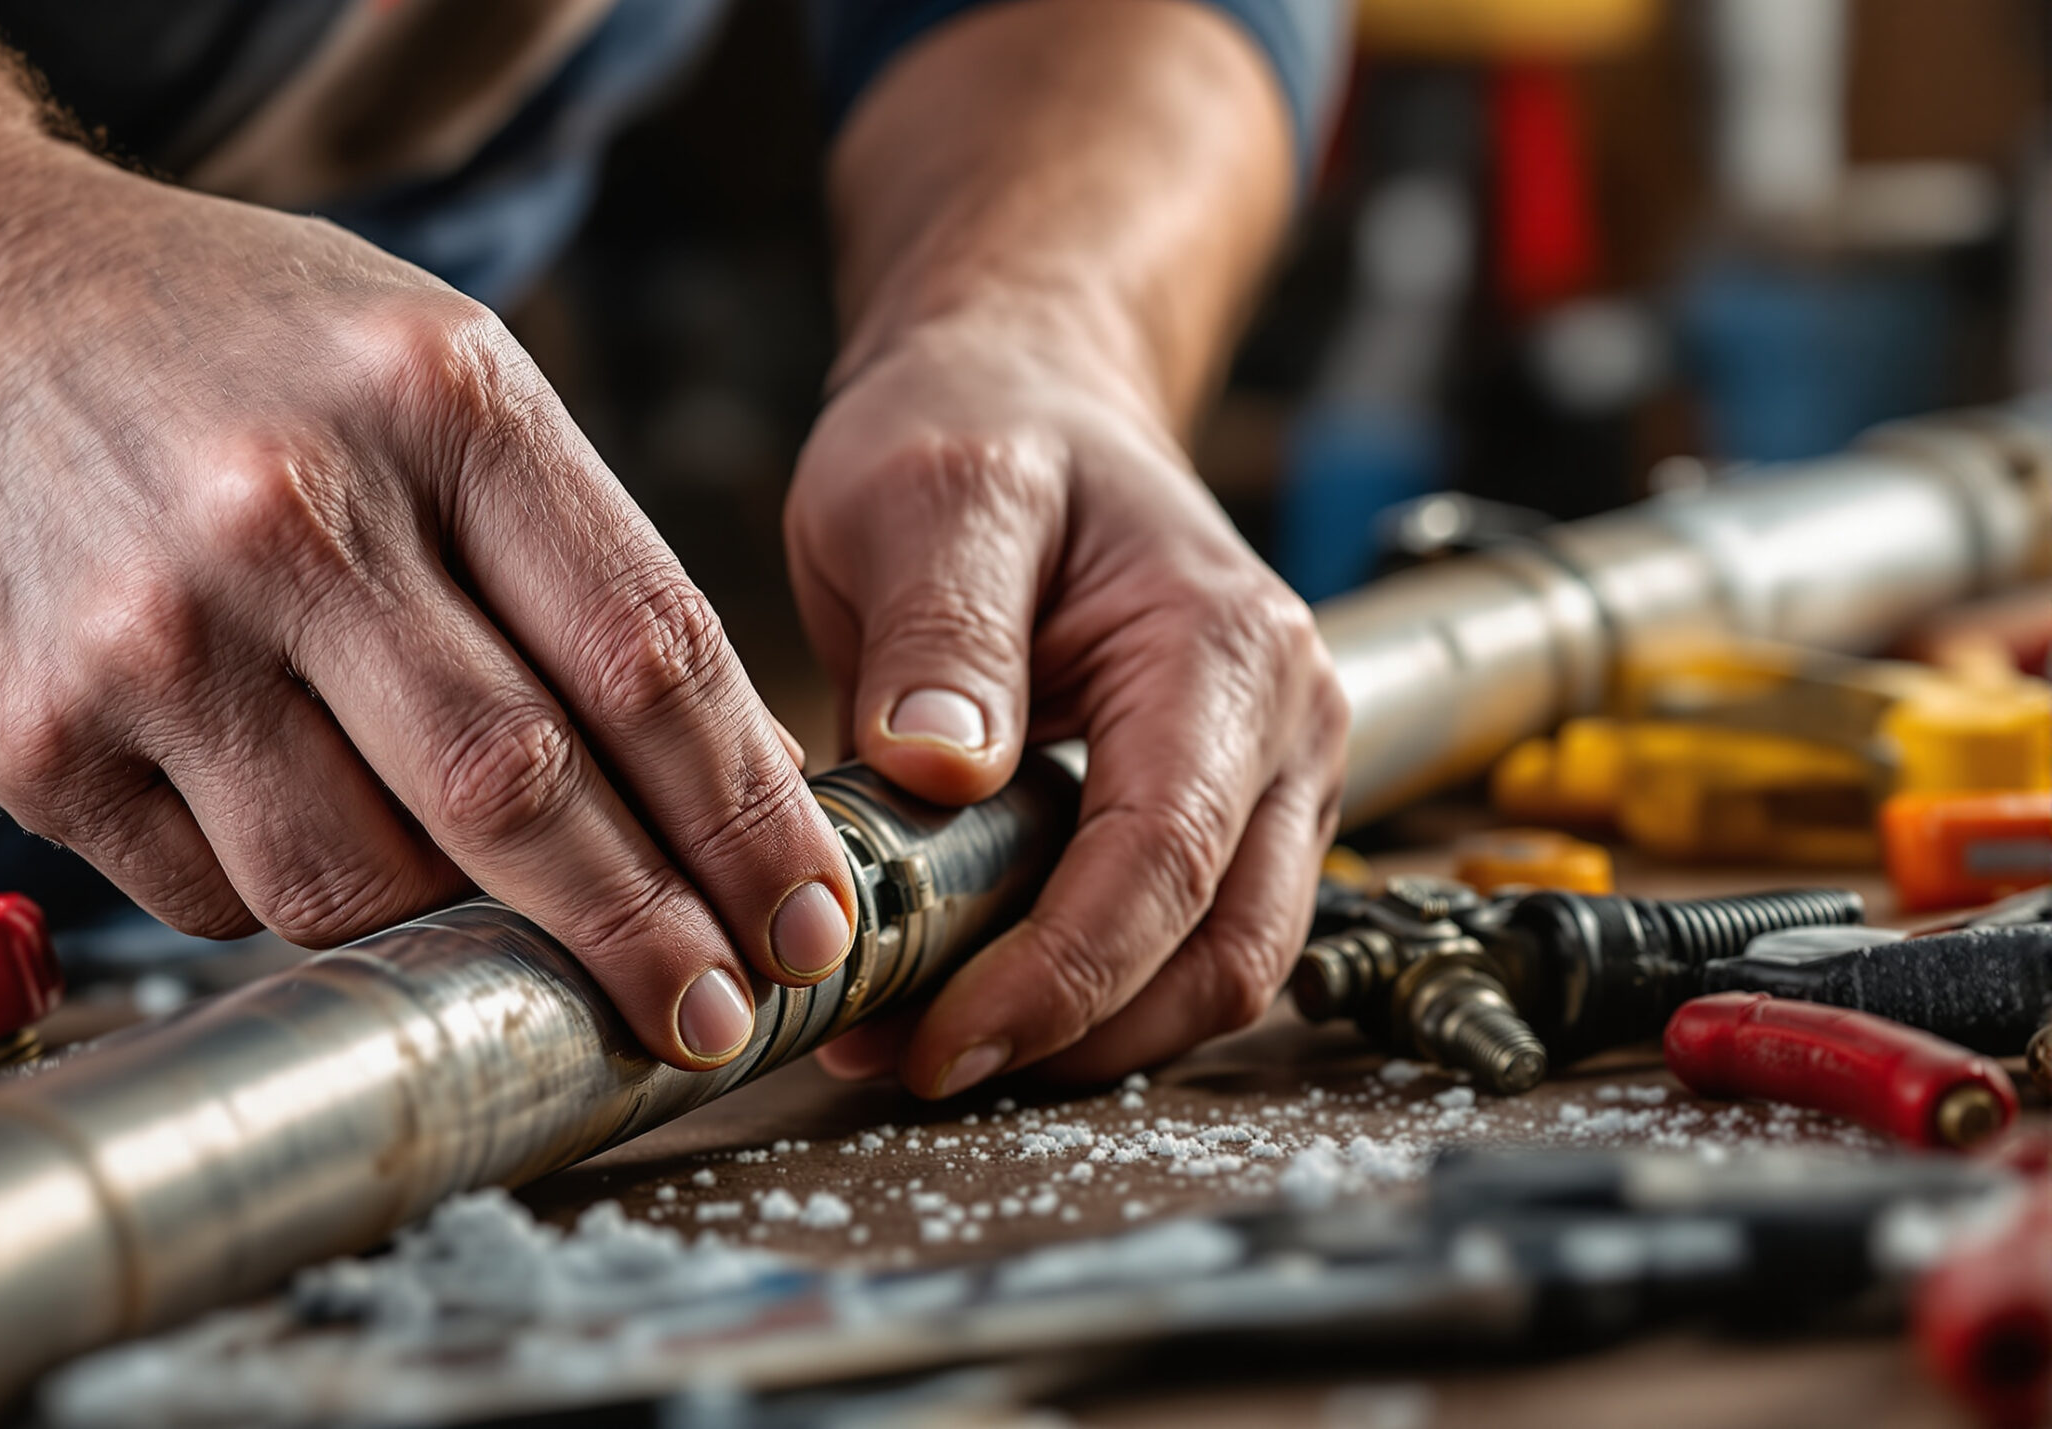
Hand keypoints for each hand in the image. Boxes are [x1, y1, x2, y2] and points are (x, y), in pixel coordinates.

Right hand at [0, 155, 858, 1068]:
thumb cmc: (208, 334)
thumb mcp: (423, 364)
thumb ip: (562, 548)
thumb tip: (704, 774)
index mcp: (437, 403)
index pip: (644, 657)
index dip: (746, 819)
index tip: (807, 919)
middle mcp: (294, 519)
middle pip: (521, 796)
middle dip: (645, 933)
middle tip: (718, 1016)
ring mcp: (154, 638)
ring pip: (364, 888)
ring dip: (453, 935)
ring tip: (487, 915)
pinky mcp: (37, 741)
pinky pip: (223, 900)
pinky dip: (293, 901)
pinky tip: (296, 821)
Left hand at [788, 314, 1346, 1094]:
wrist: (1028, 398)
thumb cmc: (980, 431)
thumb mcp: (929, 495)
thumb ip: (940, 630)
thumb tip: (943, 768)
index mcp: (1227, 648)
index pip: (1167, 861)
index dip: (1059, 978)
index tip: (937, 1040)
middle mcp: (1286, 726)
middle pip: (1221, 954)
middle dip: (1071, 1035)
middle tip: (910, 1062)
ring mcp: (1274, 782)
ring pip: (1214, 974)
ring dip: (1080, 1036)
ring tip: (918, 1039)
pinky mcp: (1228, 819)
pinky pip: (1182, 948)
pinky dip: (1086, 997)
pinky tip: (966, 993)